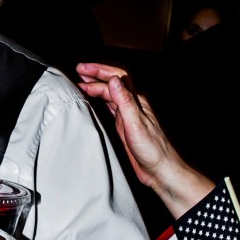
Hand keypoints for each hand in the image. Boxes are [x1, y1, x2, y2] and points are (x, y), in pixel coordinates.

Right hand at [75, 62, 211, 217]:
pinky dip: (100, 100)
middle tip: (79, 71)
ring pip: (110, 94)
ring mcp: (128, 115)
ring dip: (96, 86)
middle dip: (96, 75)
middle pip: (112, 83)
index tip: (82, 70)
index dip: (98, 72)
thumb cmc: (152, 149)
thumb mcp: (136, 123)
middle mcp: (132, 105)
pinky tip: (93, 102)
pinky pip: (110, 107)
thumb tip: (114, 81)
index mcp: (136, 102)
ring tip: (82, 82)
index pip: (116, 79)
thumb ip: (125, 101)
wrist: (160, 169)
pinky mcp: (124, 126)